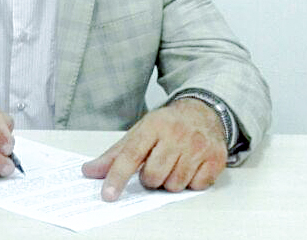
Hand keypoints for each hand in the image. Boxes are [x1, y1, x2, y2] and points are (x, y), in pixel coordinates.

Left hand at [81, 99, 227, 200]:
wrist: (202, 113)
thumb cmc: (166, 125)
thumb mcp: (139, 133)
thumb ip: (114, 155)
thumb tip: (90, 171)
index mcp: (153, 125)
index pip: (131, 155)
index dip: (117, 176)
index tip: (108, 194)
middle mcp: (176, 134)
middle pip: (153, 176)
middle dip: (150, 178)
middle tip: (155, 166)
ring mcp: (198, 146)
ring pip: (174, 185)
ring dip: (170, 181)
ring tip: (173, 164)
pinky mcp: (216, 158)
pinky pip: (196, 186)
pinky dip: (190, 182)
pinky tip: (190, 166)